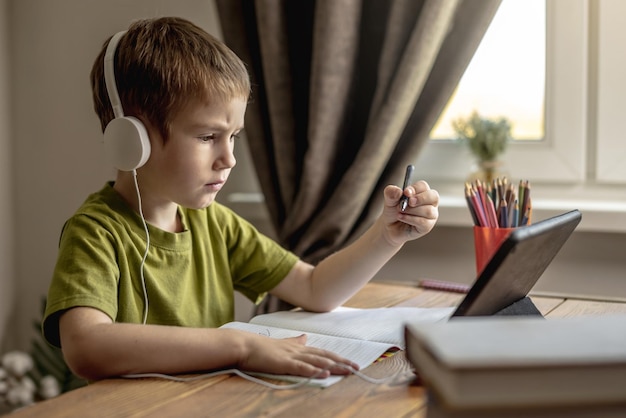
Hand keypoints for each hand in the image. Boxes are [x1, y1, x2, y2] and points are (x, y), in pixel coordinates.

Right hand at [238, 332, 358, 377]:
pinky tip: (324, 373)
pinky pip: (301, 367)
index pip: (322, 352)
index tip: (350, 362)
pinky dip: (314, 370)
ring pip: (317, 361)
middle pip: (324, 356)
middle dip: (341, 362)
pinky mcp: (283, 363)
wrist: (243, 344)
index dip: (337, 357)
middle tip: (357, 368)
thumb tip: (305, 337)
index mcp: (298, 347)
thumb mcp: (281, 343)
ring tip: (347, 371)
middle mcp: (298, 350)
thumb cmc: (260, 347)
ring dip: (333, 366)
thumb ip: (294, 342)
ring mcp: (291, 356)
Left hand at [382, 180, 438, 245]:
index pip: (423, 186)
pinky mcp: (427, 226)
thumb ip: (391, 193)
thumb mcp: (389, 200)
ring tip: (400, 212)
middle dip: (420, 199)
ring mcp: (430, 215)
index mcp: (421, 192)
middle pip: (434, 196)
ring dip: (412, 211)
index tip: (406, 192)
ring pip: (428, 211)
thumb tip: (398, 191)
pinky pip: (423, 222)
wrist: (390, 227)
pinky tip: (402, 218)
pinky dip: (411, 219)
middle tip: (409, 202)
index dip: (415, 188)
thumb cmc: (393, 211)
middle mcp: (429, 202)